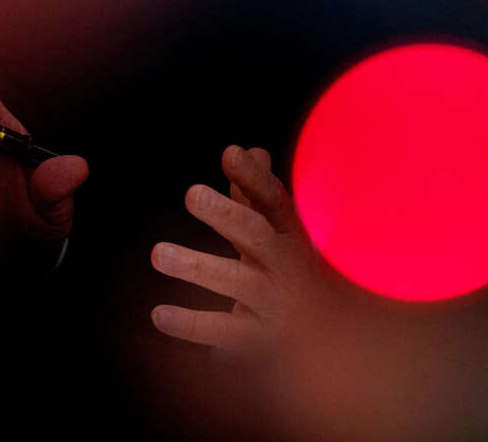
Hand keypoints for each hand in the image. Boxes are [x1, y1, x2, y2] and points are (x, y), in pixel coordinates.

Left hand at [151, 145, 325, 355]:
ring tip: (158, 253)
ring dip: (197, 266)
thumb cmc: (291, 272)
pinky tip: (158, 314)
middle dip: (227, 214)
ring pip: (235, 282)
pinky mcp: (254, 338)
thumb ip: (258, 195)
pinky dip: (190, 324)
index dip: (254, 176)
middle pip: (257, 235)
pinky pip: (221, 330)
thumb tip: (251, 150)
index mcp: (288, 233)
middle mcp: (283, 264)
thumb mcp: (280, 233)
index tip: (230, 153)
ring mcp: (270, 302)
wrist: (328, 337)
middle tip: (191, 193)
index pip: (274, 200)